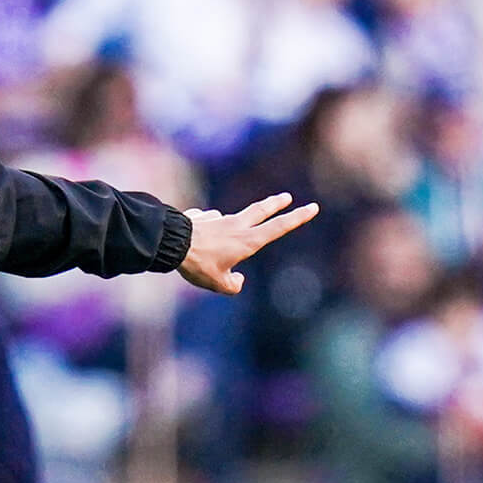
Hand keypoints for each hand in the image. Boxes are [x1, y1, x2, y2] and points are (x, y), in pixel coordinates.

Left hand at [176, 193, 318, 293]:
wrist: (170, 243)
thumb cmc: (198, 265)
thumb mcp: (218, 284)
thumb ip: (233, 286)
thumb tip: (238, 279)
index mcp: (247, 241)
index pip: (278, 227)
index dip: (297, 218)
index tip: (312, 207)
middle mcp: (235, 225)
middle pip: (260, 210)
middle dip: (275, 203)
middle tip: (286, 196)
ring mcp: (218, 218)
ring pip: (229, 221)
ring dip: (226, 232)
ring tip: (208, 252)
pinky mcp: (201, 217)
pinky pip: (207, 224)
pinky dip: (205, 233)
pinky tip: (192, 243)